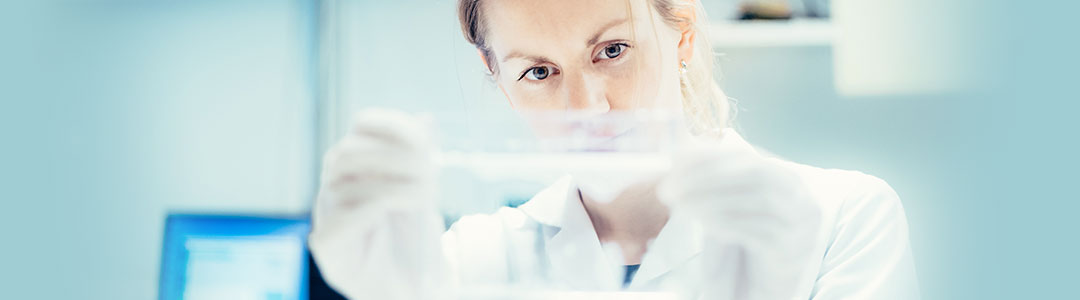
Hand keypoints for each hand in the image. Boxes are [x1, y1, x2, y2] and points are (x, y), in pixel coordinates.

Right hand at [308, 109, 444, 298]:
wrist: (408, 288)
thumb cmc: (412, 242)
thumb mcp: (422, 196)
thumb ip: (419, 161)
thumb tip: (425, 121)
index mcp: (358, 168)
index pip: (360, 130)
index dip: (387, 124)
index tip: (420, 130)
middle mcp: (334, 188)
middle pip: (346, 153)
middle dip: (392, 155)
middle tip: (429, 167)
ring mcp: (325, 216)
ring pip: (341, 180)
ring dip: (390, 179)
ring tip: (425, 190)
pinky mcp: (327, 244)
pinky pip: (342, 215)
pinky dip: (379, 202)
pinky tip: (407, 205)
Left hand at [657, 133, 821, 299]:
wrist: (775, 274)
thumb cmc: (752, 230)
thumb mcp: (738, 200)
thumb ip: (718, 177)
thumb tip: (679, 151)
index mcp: (786, 175)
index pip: (745, 155)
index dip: (709, 154)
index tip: (675, 159)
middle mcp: (799, 194)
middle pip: (755, 173)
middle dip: (708, 176)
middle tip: (670, 187)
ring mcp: (799, 221)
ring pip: (758, 201)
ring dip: (713, 200)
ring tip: (680, 205)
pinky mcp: (790, 248)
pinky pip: (758, 232)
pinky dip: (727, 224)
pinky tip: (703, 224)